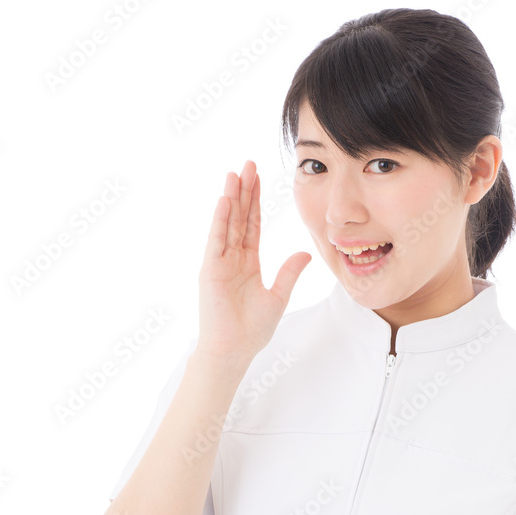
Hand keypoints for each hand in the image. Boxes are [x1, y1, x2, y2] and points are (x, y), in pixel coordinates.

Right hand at [196, 160, 311, 362]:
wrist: (233, 350)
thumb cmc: (252, 330)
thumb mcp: (278, 297)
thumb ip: (289, 273)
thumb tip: (305, 253)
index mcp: (248, 263)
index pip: (252, 225)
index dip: (256, 201)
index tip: (259, 178)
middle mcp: (232, 258)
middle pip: (240, 217)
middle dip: (245, 191)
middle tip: (249, 163)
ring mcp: (219, 262)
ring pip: (227, 223)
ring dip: (232, 198)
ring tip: (236, 172)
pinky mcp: (210, 270)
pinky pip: (216, 240)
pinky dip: (220, 220)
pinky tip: (224, 200)